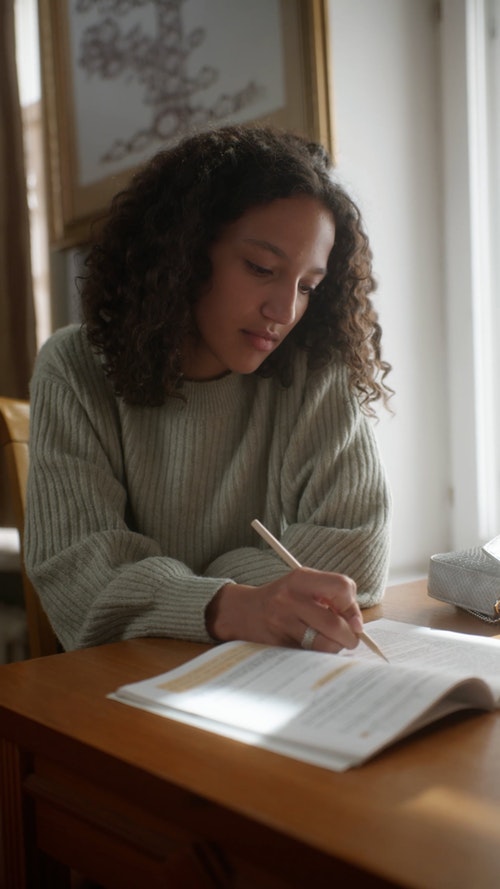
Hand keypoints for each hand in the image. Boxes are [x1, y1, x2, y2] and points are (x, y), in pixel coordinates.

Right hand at [205, 567, 363, 652]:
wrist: (241, 612)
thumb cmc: (281, 599)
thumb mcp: (302, 585)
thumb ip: (331, 597)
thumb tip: (357, 624)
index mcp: (300, 579)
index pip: (342, 587)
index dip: (353, 607)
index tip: (353, 619)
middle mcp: (290, 599)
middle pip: (335, 624)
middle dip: (350, 637)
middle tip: (350, 639)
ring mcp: (282, 624)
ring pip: (324, 644)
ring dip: (335, 648)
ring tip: (331, 643)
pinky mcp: (277, 645)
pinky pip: (309, 655)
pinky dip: (318, 655)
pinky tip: (312, 648)